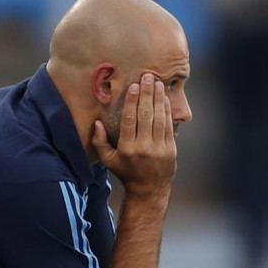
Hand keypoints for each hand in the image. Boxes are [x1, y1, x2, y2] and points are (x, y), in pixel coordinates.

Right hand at [92, 73, 175, 197]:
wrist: (149, 190)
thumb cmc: (126, 173)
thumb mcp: (108, 161)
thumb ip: (100, 142)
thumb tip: (97, 123)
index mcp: (127, 148)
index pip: (129, 120)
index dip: (132, 101)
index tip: (134, 86)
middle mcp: (143, 147)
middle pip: (145, 115)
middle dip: (147, 94)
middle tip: (148, 77)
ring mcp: (159, 148)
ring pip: (159, 118)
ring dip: (158, 99)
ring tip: (157, 83)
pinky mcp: (170, 149)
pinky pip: (169, 126)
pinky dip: (167, 111)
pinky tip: (164, 99)